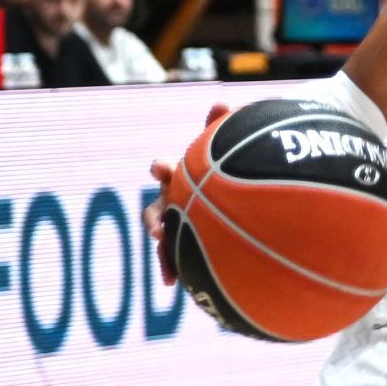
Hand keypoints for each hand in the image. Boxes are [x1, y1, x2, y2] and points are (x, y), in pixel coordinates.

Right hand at [141, 103, 231, 285]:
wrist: (232, 197)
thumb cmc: (222, 169)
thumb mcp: (223, 152)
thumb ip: (219, 129)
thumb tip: (220, 101)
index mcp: (179, 177)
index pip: (165, 170)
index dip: (162, 169)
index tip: (162, 168)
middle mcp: (171, 201)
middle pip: (155, 211)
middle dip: (154, 221)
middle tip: (160, 231)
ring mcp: (176, 225)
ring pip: (164, 240)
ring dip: (163, 252)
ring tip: (168, 269)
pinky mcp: (185, 245)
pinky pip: (178, 259)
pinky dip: (174, 270)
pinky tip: (176, 284)